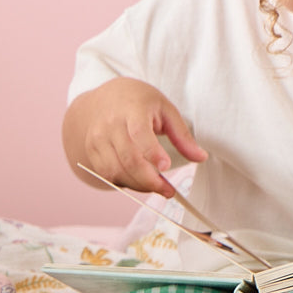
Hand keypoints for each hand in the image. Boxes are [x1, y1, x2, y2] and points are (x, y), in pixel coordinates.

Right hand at [65, 78, 206, 194]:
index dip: (151, 152)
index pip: (139, 134)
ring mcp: (97, 140)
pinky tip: (139, 179)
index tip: (166, 166)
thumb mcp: (164, 109)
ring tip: (157, 185)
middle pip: (129, 159)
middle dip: (151, 181)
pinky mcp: (92, 154)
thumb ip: (182, 135)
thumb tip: (201, 157)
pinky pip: (110, 176)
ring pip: (118, 172)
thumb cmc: (137, 103)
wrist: (101, 101)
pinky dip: (127, 183)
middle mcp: (110, 124)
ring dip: (140, 186)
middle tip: (169, 191)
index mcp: (131, 109)